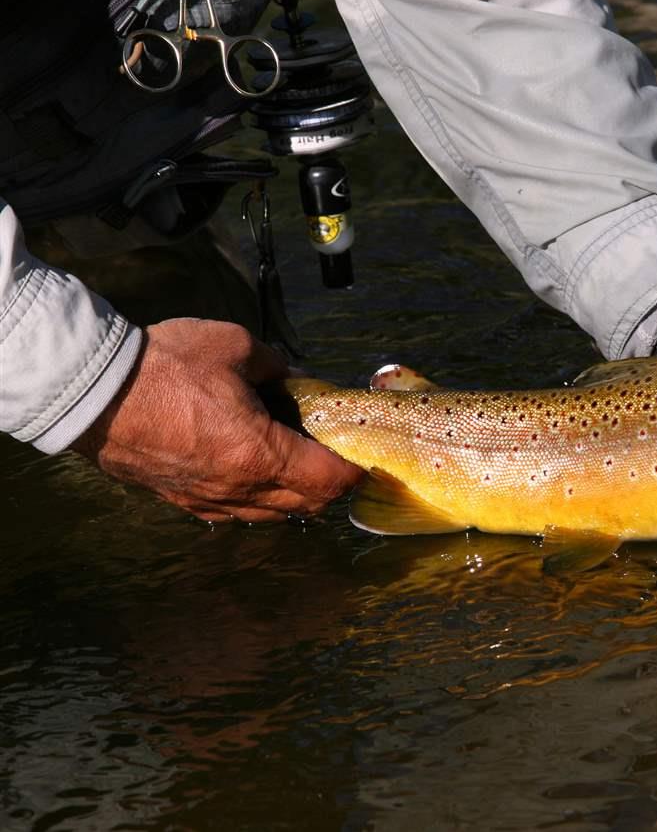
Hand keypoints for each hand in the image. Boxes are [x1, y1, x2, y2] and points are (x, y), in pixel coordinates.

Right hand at [71, 318, 363, 523]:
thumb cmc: (163, 367)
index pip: (327, 481)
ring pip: (269, 514)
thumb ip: (276, 365)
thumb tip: (293, 377)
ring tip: (298, 465)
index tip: (360, 459)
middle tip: (336, 460)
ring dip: (293, 496)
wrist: (91, 392)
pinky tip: (253, 472)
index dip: (351, 473)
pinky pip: (233, 512)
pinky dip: (256, 499)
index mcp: (261, 454)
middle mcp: (238, 489)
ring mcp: (207, 500)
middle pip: (305, 505)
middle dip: (328, 487)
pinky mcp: (181, 500)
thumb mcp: (235, 347)